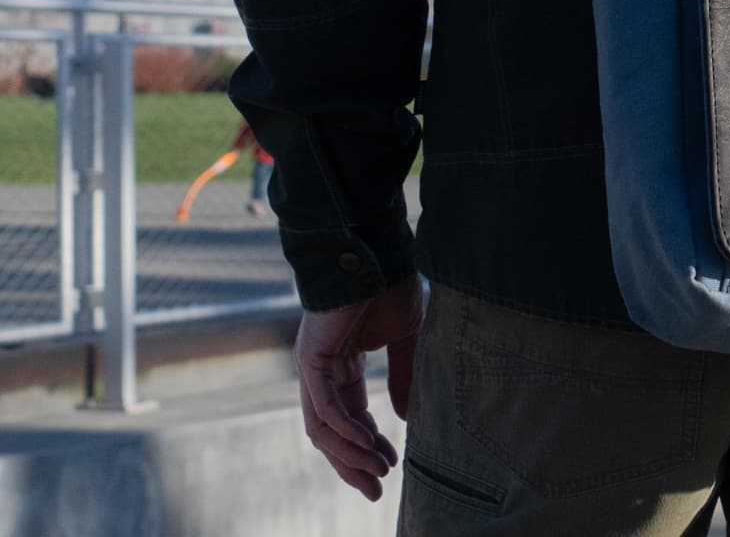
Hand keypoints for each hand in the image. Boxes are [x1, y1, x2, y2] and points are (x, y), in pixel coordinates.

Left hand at [294, 276, 425, 501]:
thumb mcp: (405, 339)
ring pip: (323, 426)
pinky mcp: (312, 357)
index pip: (347, 417)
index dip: (367, 445)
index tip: (390, 466)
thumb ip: (404, 377)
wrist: (376, 252)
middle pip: (329, 431)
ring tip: (377, 472)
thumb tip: (406, 418)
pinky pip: (324, 405)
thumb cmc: (390, 286)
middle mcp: (322, 370)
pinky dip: (346, 428)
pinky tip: (367, 443)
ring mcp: (313, 365)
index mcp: (342, 365)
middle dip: (351, 463)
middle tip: (374, 489)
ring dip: (349, 453)